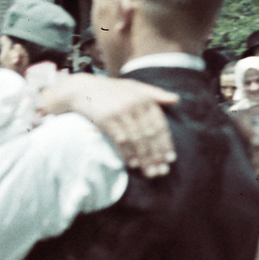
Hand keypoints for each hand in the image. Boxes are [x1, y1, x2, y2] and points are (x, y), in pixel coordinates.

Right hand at [40, 74, 177, 177]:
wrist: (81, 88)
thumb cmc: (110, 90)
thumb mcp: (134, 87)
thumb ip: (155, 94)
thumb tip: (177, 99)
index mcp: (144, 98)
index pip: (159, 124)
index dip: (165, 143)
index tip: (169, 159)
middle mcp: (135, 104)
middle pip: (149, 135)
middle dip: (156, 155)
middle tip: (161, 172)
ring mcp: (120, 112)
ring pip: (137, 140)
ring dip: (144, 159)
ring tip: (149, 173)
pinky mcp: (106, 119)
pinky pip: (120, 140)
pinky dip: (127, 153)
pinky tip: (132, 165)